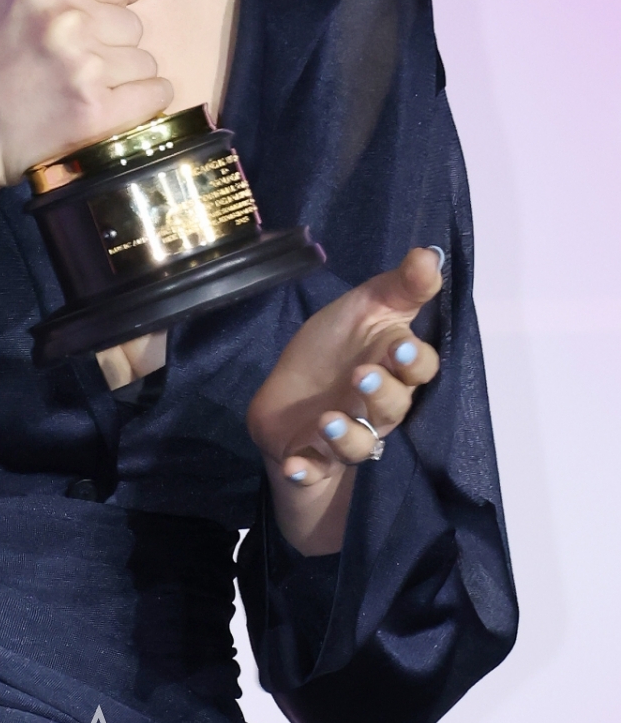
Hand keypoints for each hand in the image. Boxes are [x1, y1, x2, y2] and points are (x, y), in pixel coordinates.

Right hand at [0, 0, 170, 193]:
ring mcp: (85, 67)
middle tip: (72, 67)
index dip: (108, 3)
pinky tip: (108, 109)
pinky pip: (156, 94)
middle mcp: (68, 20)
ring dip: (123, 78)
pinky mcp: (98, 111)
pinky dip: (141, 103)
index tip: (90, 25)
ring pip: (145, 61)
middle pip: (133, 24)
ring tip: (80, 91)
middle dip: (111, 45)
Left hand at [246, 247, 442, 552]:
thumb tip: (430, 252)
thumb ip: (401, 285)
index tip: (397, 347)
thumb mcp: (364, 306)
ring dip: (345, 434)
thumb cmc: (335, 348)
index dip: (411, 360)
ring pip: (359, 443)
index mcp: (393, 368)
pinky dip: (304, 469)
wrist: (291, 397)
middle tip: (362, 376)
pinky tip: (295, 463)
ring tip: (328, 420)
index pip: (417, 368)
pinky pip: (313, 470)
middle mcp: (377, 407)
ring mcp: (347, 435)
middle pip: (392, 406)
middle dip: (380, 393)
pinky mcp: (313, 457)